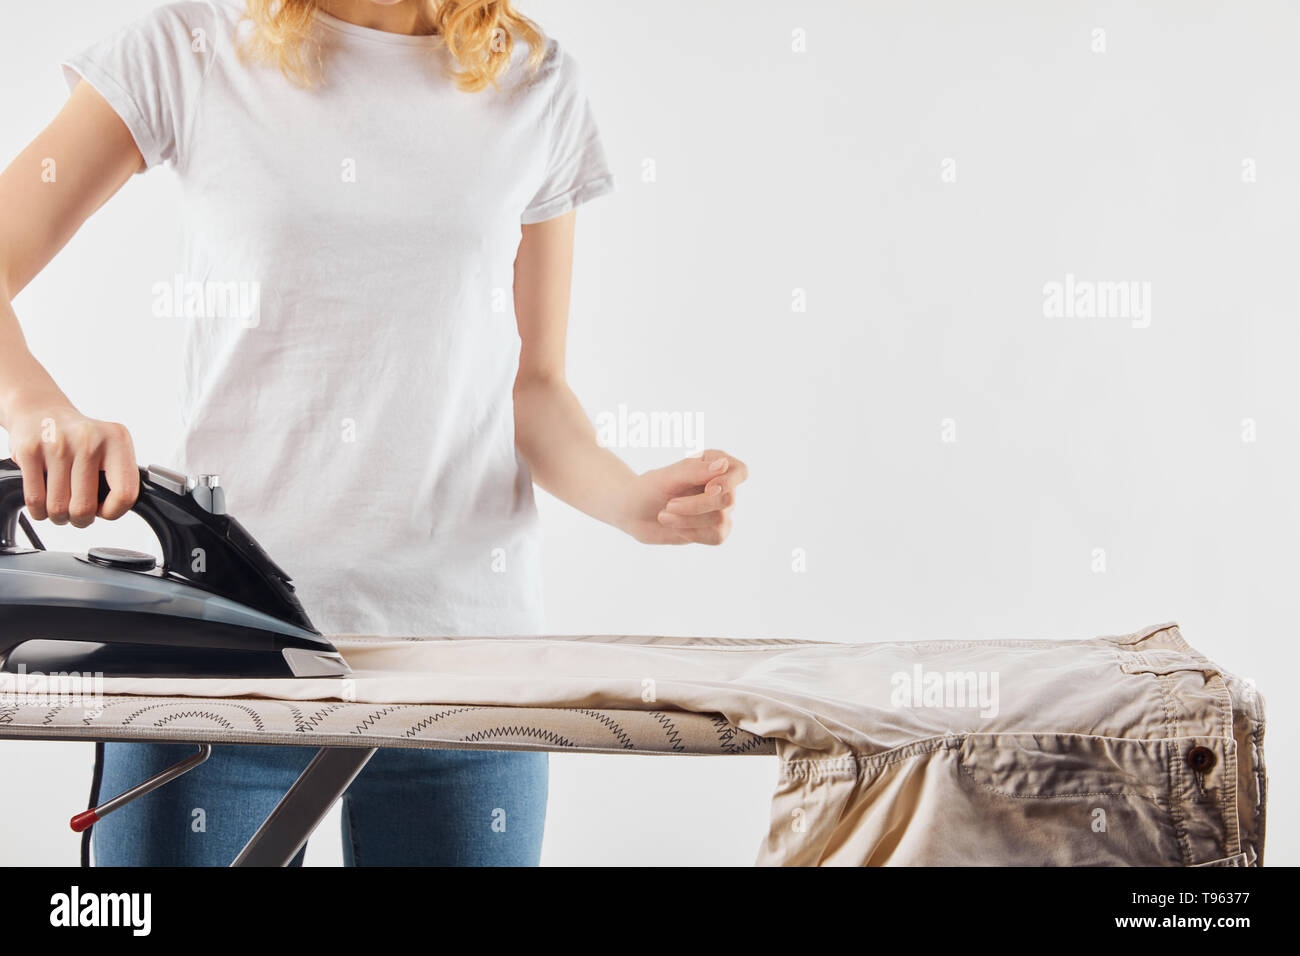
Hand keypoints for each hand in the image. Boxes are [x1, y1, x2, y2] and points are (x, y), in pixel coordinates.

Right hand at [6, 399, 138, 526]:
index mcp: (117, 440)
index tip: (104, 510)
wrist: (42, 411)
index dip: (113, 512)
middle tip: (77, 512)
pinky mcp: (29, 450)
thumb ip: (120, 477)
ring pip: (58, 507)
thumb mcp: (111, 448)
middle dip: (80, 519)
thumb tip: (117, 509)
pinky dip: (39, 511)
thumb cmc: (80, 439)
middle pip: (84, 506)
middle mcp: (89, 439)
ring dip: (59, 516)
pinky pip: (35, 500)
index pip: (125, 494)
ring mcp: (57, 443)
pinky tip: (44, 502)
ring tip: (61, 504)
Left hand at [619, 449, 747, 544]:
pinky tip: (675, 527)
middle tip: (668, 505)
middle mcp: (721, 486)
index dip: (729, 482)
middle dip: (696, 506)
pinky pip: (717, 536)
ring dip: (688, 520)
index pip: (739, 471)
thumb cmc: (648, 488)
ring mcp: (719, 509)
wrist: (632, 512)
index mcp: (713, 463)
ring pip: (720, 520)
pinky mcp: (713, 530)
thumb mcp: (666, 477)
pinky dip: (693, 533)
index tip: (708, 488)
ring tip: (664, 516)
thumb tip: (724, 464)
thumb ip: (694, 470)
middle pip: (728, 499)